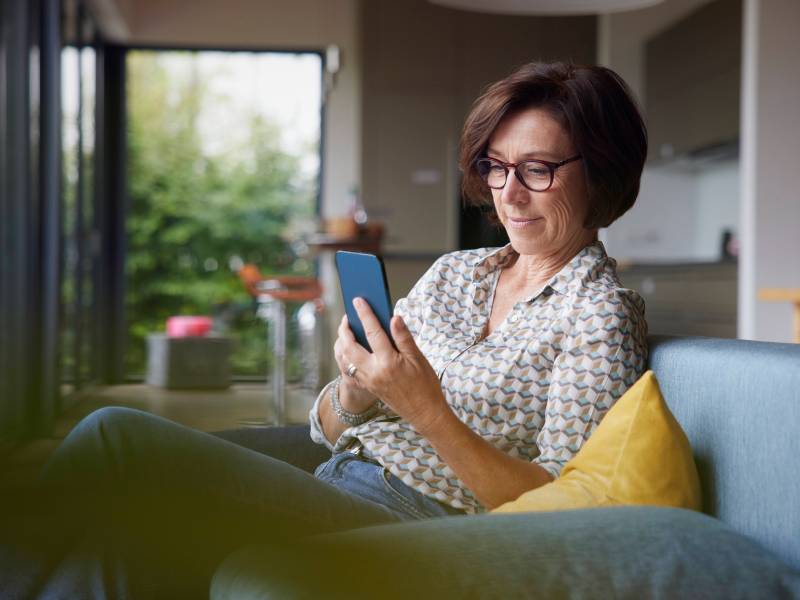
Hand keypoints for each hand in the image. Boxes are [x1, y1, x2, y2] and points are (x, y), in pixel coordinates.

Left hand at [338, 297, 448, 432]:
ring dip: (342, 344)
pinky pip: (349, 371)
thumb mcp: (418, 359)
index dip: (364, 314)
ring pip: (345, 359)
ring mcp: (368, 381)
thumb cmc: (426, 385)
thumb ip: (404, 337)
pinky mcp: (368, 387)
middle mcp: (374, 372)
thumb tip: (394, 318)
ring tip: (346, 332)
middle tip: (347, 318)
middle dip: (345, 330)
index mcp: (388, 362)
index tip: (358, 301)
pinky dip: (345, 358)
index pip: (372, 332)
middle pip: (349, 346)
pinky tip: (349, 350)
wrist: (425, 412)